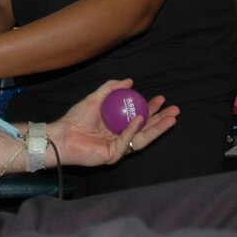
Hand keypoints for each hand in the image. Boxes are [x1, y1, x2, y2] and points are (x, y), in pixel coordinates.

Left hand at [47, 79, 179, 167]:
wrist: (62, 134)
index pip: (139, 117)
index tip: (161, 99)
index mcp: (117, 125)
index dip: (150, 108)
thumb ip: (110, 89)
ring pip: (142, 137)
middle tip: (174, 110)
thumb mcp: (95, 99)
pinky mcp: (113, 155)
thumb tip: (129, 81)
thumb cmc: (75, 118)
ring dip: (157, 128)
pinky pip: (126, 141)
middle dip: (160, 120)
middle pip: (145, 128)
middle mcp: (120, 137)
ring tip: (171, 118)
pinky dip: (133, 130)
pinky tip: (140, 119)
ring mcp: (118, 147)